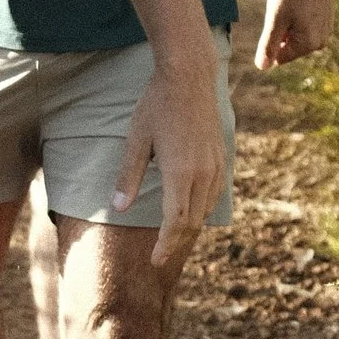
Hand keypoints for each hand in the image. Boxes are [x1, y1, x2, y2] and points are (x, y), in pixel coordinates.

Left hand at [108, 55, 227, 261]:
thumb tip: (118, 208)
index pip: (175, 222)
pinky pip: (214, 195)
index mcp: (180, 172)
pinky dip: (201, 210)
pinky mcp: (221, 158)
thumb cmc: (157, 105)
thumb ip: (128, 176)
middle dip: (175, 242)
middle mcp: (203, 174)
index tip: (154, 261)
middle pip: (192, 222)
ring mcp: (215, 166)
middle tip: (159, 256)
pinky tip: (190, 211)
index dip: (165, 245)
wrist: (189, 77)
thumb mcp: (136, 140)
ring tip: (172, 238)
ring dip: (189, 228)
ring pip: (205, 210)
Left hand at [256, 0, 332, 67]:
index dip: (272, 39)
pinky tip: (302, 0)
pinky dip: (300, 16)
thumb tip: (262, 67)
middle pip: (289, 47)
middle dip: (282, 32)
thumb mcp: (275, 19)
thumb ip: (268, 45)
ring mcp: (326, 31)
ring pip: (297, 35)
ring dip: (290, 23)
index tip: (277, 19)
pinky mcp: (327, 19)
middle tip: (286, 10)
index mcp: (308, 45)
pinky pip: (307, 25)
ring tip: (295, 4)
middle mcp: (320, 42)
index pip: (280, 57)